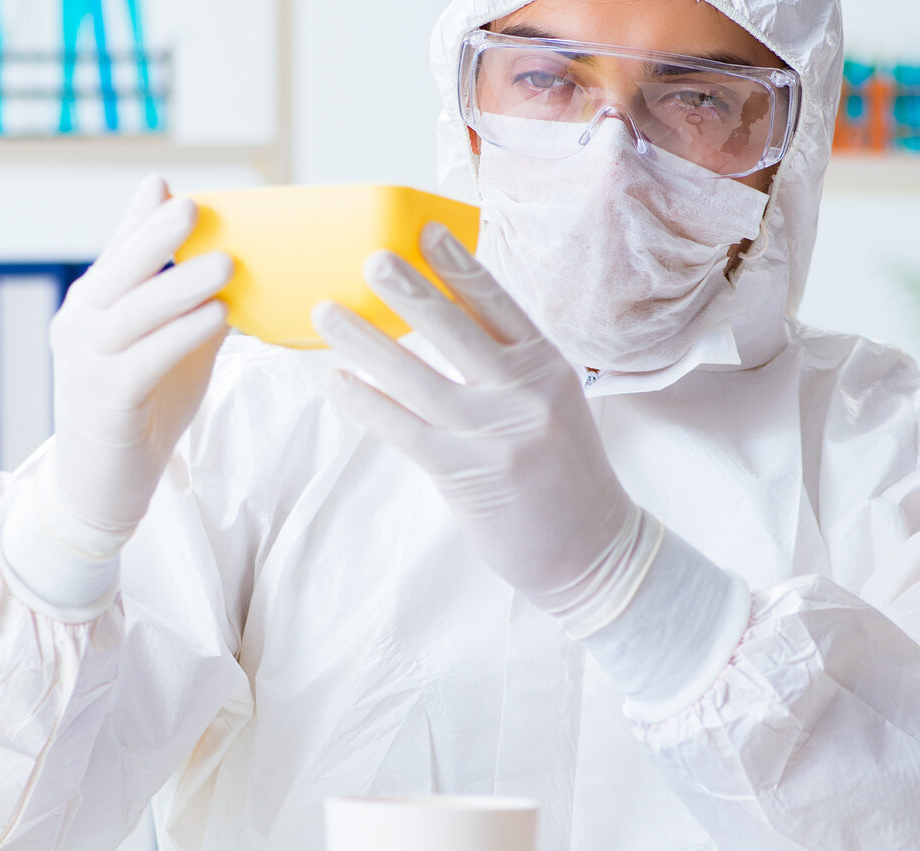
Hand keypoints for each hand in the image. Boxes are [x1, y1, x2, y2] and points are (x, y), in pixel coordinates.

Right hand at [41, 175, 233, 558]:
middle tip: (190, 207)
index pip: (116, 254)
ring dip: (179, 286)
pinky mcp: (106, 402)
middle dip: (152, 238)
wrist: (102, 485)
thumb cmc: (141, 409)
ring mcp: (87, 364)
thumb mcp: (168, 348)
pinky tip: (216, 318)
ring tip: (224, 264)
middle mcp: (80, 328)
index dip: (138, 220)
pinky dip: (181, 336)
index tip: (165, 185)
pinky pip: (144, 360)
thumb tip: (236, 265)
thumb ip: (191, 308)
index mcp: (92, 307)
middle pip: (117, 274)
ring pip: (132, 314)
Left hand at [313, 223, 654, 634]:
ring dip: (364, 340)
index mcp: (548, 366)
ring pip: (415, 375)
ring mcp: (493, 432)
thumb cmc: (565, 475)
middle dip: (405, 289)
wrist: (593, 551)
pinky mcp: (464, 472)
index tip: (423, 231)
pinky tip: (336, 380)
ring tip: (326, 312)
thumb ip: (509, 367)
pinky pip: (401, 428)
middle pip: (453, 327)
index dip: (458, 264)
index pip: (497, 302)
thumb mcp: (553, 404)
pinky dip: (364, 402)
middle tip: (368, 258)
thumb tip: (446, 323)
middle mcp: (522, 392)